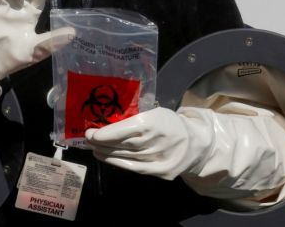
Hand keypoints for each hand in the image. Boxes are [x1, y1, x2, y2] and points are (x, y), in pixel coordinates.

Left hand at [86, 105, 284, 198]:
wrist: (196, 144)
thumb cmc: (170, 124)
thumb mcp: (155, 112)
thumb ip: (133, 117)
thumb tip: (106, 121)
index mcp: (153, 122)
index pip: (123, 130)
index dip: (104, 133)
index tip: (90, 133)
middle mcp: (155, 141)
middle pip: (121, 145)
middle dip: (101, 143)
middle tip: (88, 140)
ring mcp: (158, 159)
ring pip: (124, 157)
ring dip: (106, 154)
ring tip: (94, 149)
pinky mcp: (159, 172)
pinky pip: (133, 168)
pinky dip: (117, 163)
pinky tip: (106, 158)